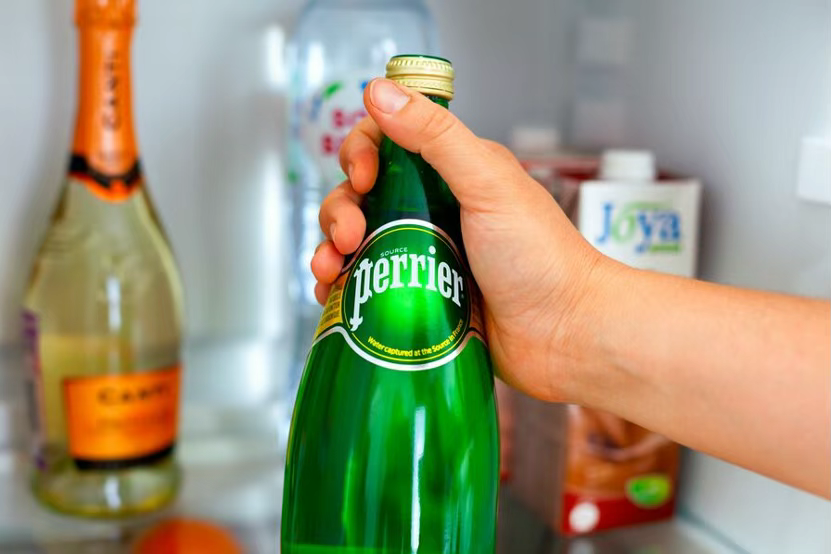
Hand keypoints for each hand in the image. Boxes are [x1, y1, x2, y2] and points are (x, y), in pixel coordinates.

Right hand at [311, 78, 614, 402]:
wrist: (565, 337)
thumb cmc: (541, 258)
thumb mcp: (488, 184)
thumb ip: (436, 137)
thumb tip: (380, 90)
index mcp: (453, 173)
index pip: (387, 144)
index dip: (362, 154)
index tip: (362, 178)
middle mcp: (434, 210)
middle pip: (362, 195)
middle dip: (341, 209)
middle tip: (349, 237)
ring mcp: (423, 256)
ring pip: (357, 241)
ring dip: (330, 248)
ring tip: (330, 270)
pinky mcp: (417, 299)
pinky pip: (365, 286)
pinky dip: (341, 287)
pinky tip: (331, 294)